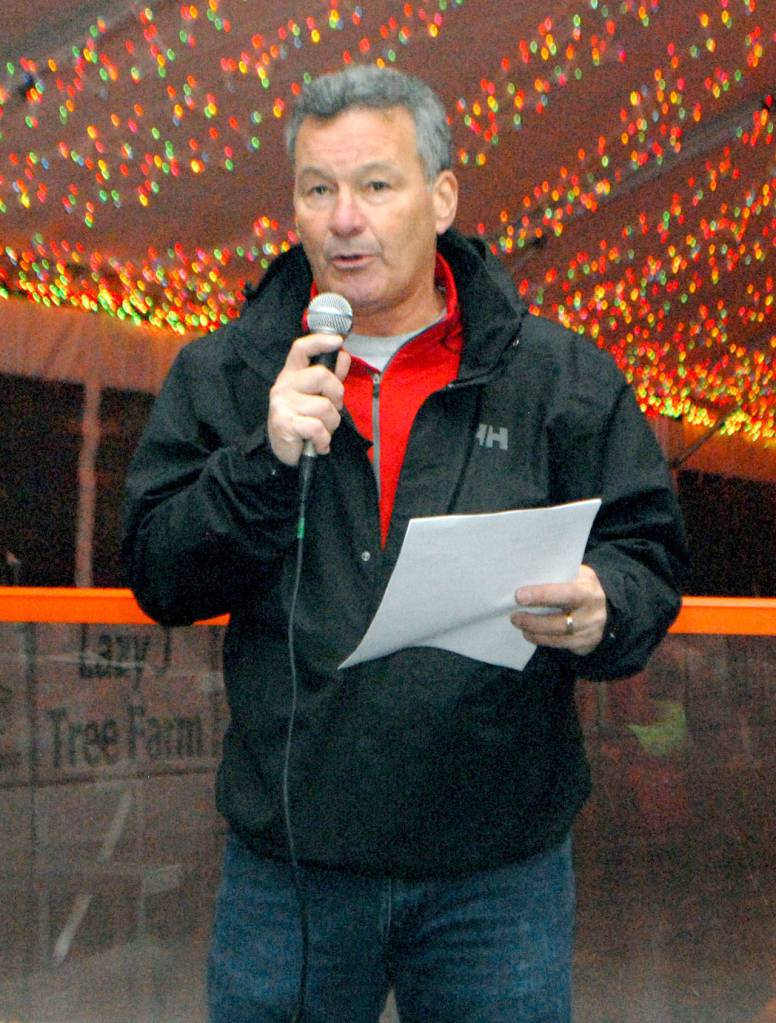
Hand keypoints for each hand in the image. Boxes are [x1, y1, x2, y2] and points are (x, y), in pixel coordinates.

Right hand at [267, 333, 351, 465]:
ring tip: (322, 431)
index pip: (301, 349)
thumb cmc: (303, 421)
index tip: (338, 341)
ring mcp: (282, 403)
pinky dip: (324, 440)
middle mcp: (284, 385)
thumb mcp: (318, 396)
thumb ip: (331, 377)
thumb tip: (343, 356)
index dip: (319, 341)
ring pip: (324, 406)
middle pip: (321, 376)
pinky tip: (318, 444)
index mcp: (292, 374)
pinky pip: (317, 427)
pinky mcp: (284, 423)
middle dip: (336, 396)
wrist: (284, 452)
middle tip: (332, 411)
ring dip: (331, 424)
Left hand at [510, 564, 607, 655]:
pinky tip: (529, 634)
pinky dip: (542, 640)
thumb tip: (523, 576)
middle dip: (533, 621)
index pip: (566, 594)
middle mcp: (593, 612)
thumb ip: (556, 575)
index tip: (519, 596)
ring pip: (558, 636)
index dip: (542, 596)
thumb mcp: (575, 575)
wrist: (603, 606)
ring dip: (535, 631)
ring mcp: (591, 631)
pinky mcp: (586, 644)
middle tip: (514, 616)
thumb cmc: (580, 586)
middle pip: (560, 622)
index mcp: (589, 590)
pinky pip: (561, 644)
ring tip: (519, 624)